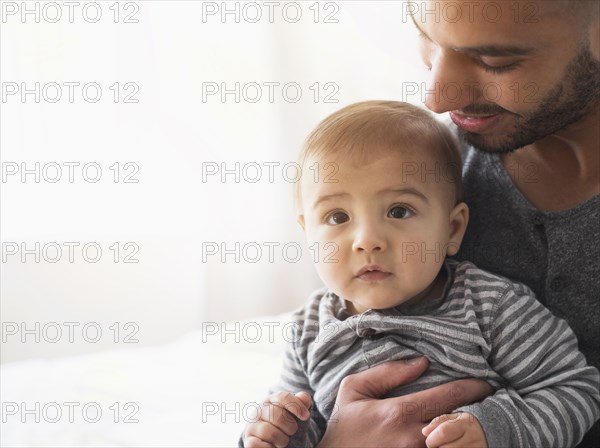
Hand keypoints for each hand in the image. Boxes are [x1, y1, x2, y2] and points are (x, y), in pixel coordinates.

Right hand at [243, 391, 311, 447]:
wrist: (274, 442)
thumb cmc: (287, 426)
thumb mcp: (296, 414)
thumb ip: (301, 404)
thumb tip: (305, 398)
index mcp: (271, 400)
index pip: (283, 397)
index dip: (297, 406)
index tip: (306, 417)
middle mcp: (259, 411)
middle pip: (278, 415)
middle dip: (290, 427)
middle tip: (292, 432)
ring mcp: (252, 426)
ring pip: (269, 432)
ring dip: (282, 440)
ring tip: (283, 441)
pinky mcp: (248, 441)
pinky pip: (257, 445)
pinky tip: (273, 447)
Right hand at [318, 357, 492, 447]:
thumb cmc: (344, 427)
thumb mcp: (354, 390)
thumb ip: (387, 372)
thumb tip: (422, 361)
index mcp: (399, 413)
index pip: (450, 396)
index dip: (474, 387)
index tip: (487, 382)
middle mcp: (414, 439)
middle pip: (462, 422)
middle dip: (477, 409)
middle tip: (487, 401)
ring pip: (458, 443)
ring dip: (468, 430)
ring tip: (474, 419)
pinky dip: (454, 444)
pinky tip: (455, 437)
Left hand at [422, 412, 487, 447]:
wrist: (488, 432)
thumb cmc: (465, 424)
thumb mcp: (454, 418)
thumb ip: (438, 422)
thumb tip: (424, 432)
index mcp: (465, 423)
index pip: (443, 432)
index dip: (432, 438)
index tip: (430, 439)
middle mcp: (473, 438)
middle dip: (437, 447)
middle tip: (440, 444)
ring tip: (449, 445)